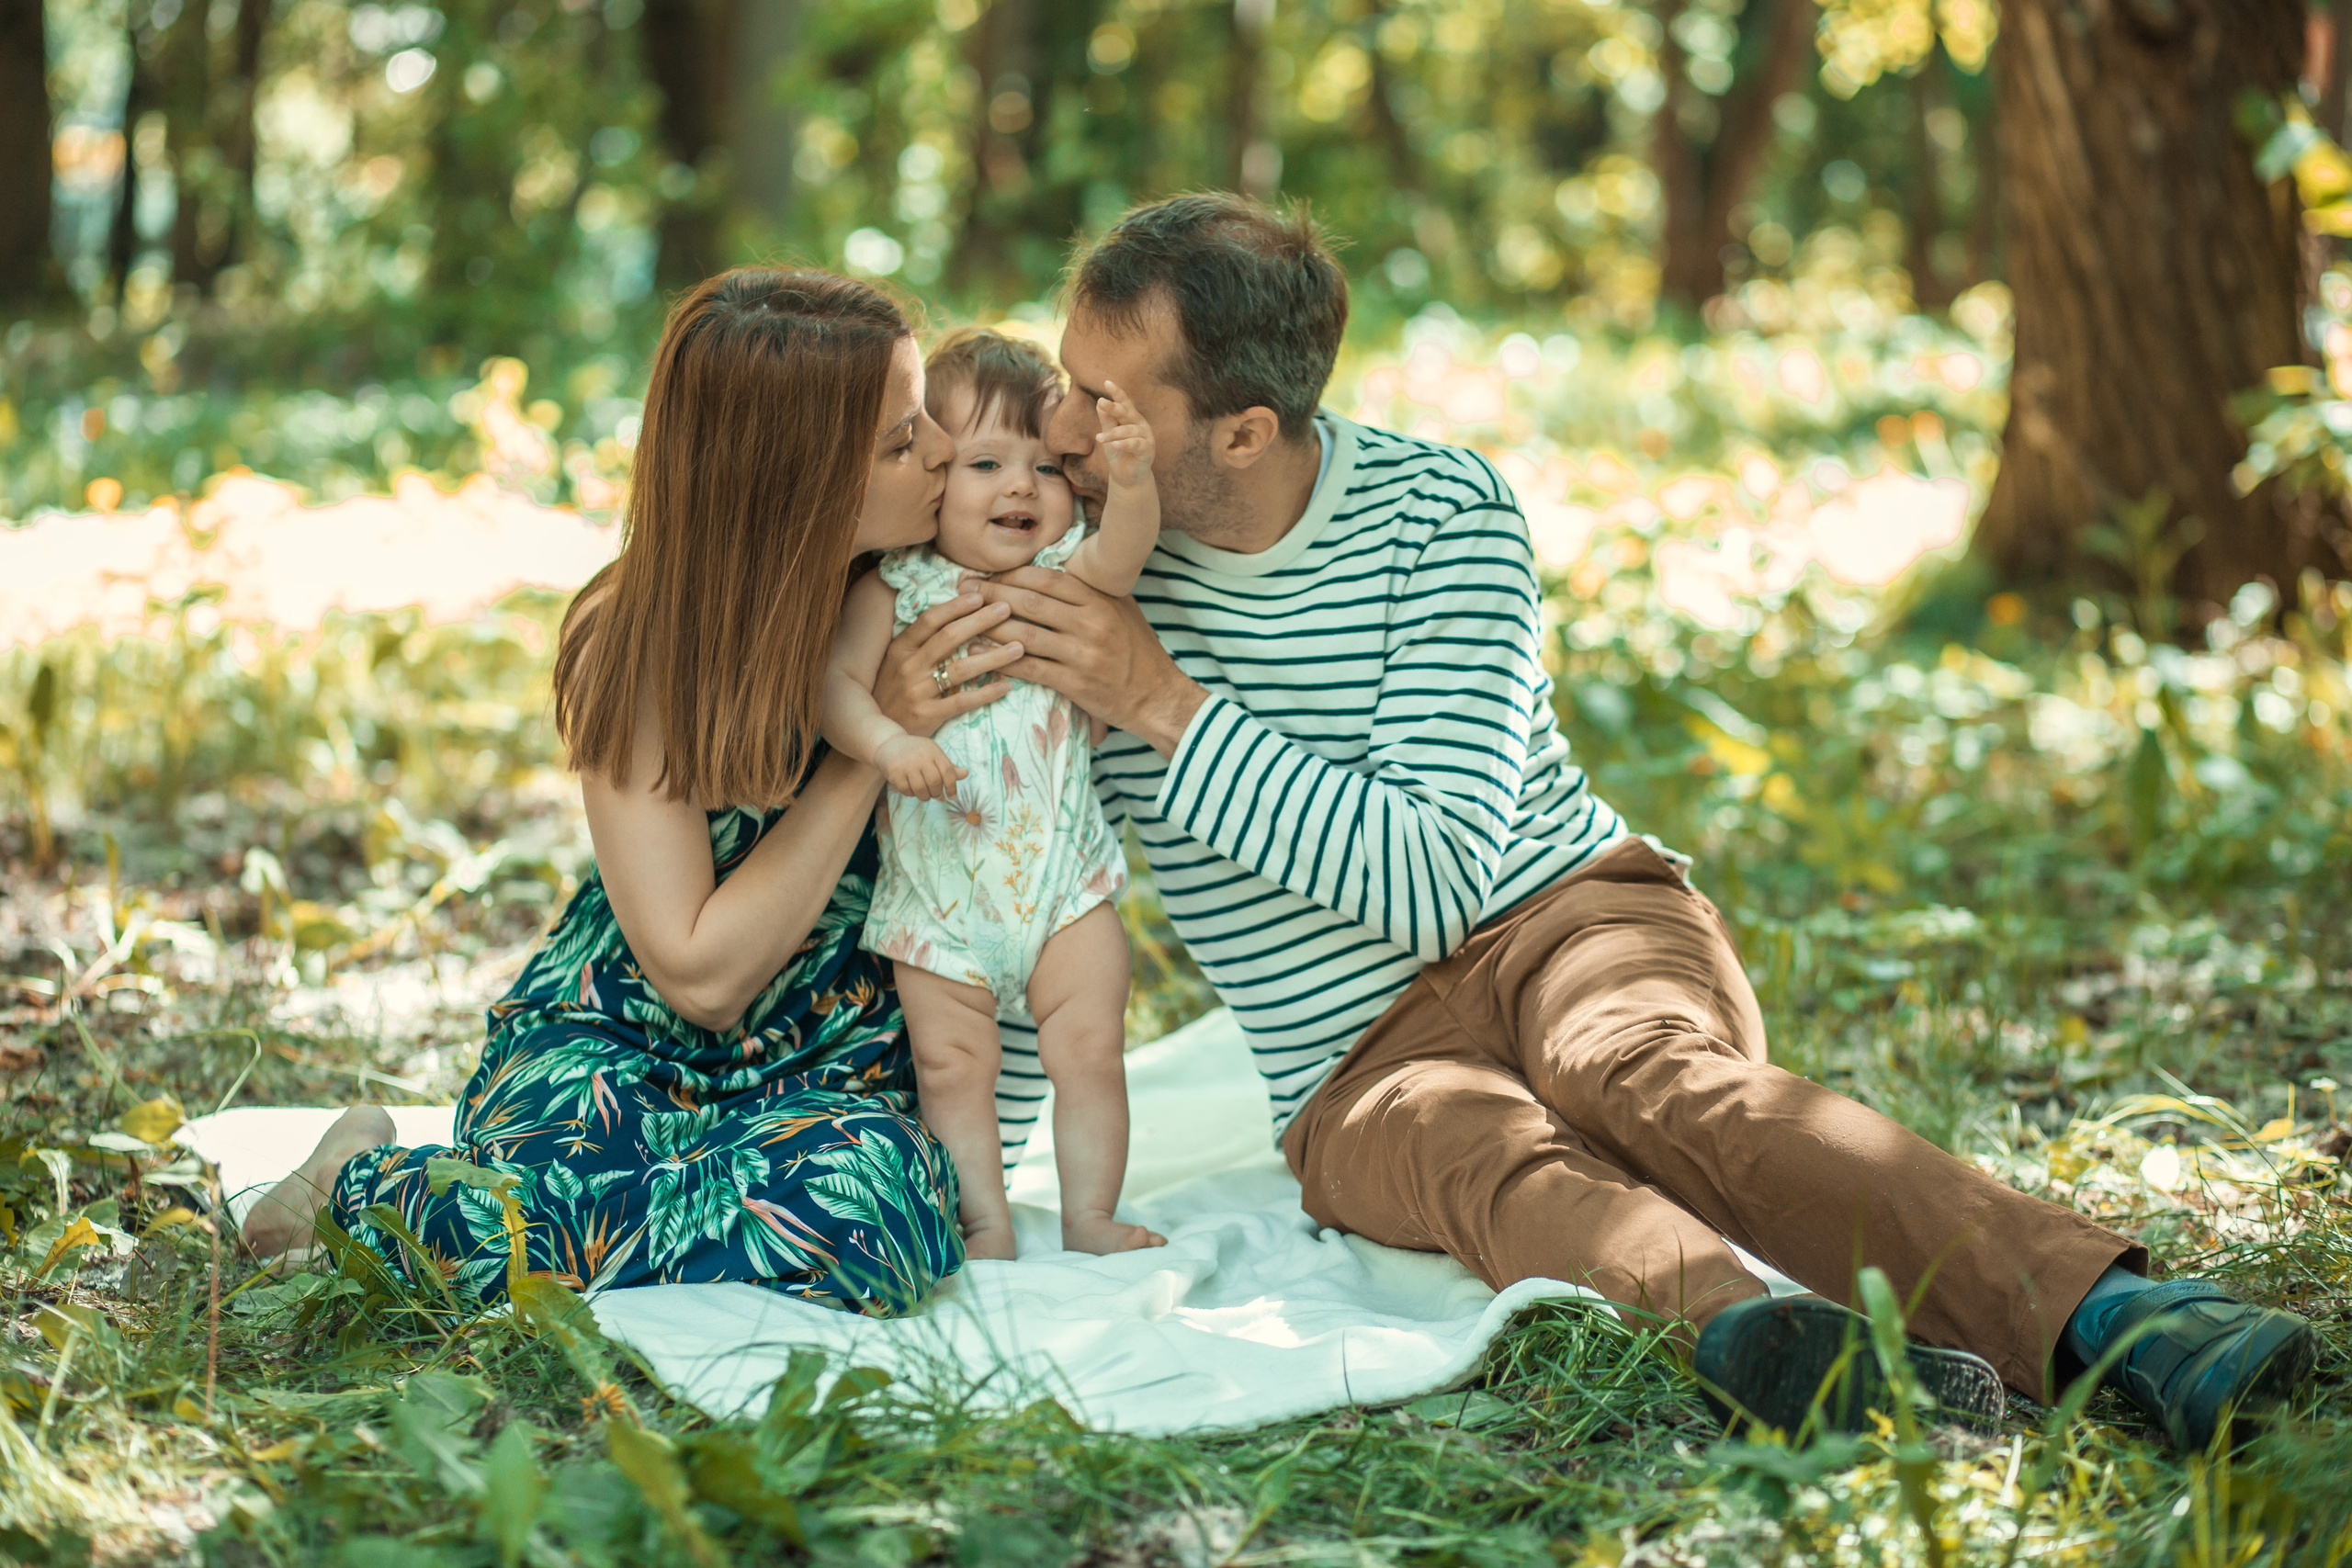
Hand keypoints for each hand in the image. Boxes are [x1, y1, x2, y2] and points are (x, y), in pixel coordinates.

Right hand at [874, 592, 1022, 738]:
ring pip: (961, 668)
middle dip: (980, 621)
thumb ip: (921, 642)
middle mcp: (908, 666)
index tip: (980, 596)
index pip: (930, 620)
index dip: (956, 607)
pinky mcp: (928, 715)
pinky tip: (1006, 685)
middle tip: (1006, 610)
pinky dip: (986, 693)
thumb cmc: (895, 691)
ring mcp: (918, 691)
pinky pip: (963, 701)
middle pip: (949, 638)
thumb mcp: (898, 662)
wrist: (879, 732)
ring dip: (993, 657)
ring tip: (1018, 648)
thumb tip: (955, 615)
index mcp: (900, 648)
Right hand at [876, 735, 962, 799]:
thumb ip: (948, 766)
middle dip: (936, 793)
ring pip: (921, 790)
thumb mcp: (933, 754)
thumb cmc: (916, 751)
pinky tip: (910, 788)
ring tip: (924, 794)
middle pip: (935, 782)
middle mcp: (921, 756)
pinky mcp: (894, 772)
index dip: (952, 786)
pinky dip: (911, 794)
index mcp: (933, 750)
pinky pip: (907, 791)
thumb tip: (966, 774)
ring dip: (924, 796)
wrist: (888, 743)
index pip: (947, 771)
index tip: (952, 796)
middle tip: (934, 794)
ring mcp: (906, 764)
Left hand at [975, 568, 1204, 755]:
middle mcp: (1090, 622)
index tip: (986, 572)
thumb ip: (1089, 591)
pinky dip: (1000, 659)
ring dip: (989, 625)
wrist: (1157, 696)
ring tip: (964, 619)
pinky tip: (979, 652)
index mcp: (1099, 600)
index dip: (1012, 574)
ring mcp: (1082, 654)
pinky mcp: (1075, 683)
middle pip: (1029, 602)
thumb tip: (1053, 570)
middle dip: (991, 593)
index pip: (1046, 579)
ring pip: (1024, 634)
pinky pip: (1029, 667)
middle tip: (963, 588)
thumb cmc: (1137, 651)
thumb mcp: (1120, 609)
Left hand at [1097, 379, 1154, 489]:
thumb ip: (1106, 421)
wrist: (1126, 477)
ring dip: (1113, 434)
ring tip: (1099, 438)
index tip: (1107, 383)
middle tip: (1101, 402)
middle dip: (1114, 407)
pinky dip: (1124, 444)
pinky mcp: (1148, 450)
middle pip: (1127, 412)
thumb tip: (1100, 403)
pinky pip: (1135, 444)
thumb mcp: (1108, 436)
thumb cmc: (1117, 454)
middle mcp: (1140, 424)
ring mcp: (1146, 437)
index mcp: (1131, 419)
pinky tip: (1114, 445)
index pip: (1124, 403)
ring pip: (1128, 430)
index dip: (1117, 393)